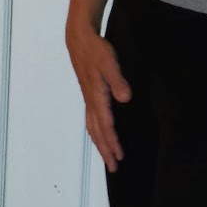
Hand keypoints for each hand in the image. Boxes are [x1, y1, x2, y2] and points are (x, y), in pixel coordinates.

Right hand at [66, 25, 130, 171]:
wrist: (80, 39)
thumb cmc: (96, 50)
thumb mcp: (109, 63)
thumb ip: (118, 80)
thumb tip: (126, 98)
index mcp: (97, 97)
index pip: (106, 126)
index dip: (113, 142)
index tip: (119, 157)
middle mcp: (91, 101)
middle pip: (97, 132)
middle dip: (105, 151)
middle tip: (113, 167)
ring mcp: (88, 99)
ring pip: (92, 127)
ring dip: (100, 144)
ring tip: (107, 157)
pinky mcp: (89, 94)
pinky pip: (91, 120)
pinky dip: (95, 132)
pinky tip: (99, 133)